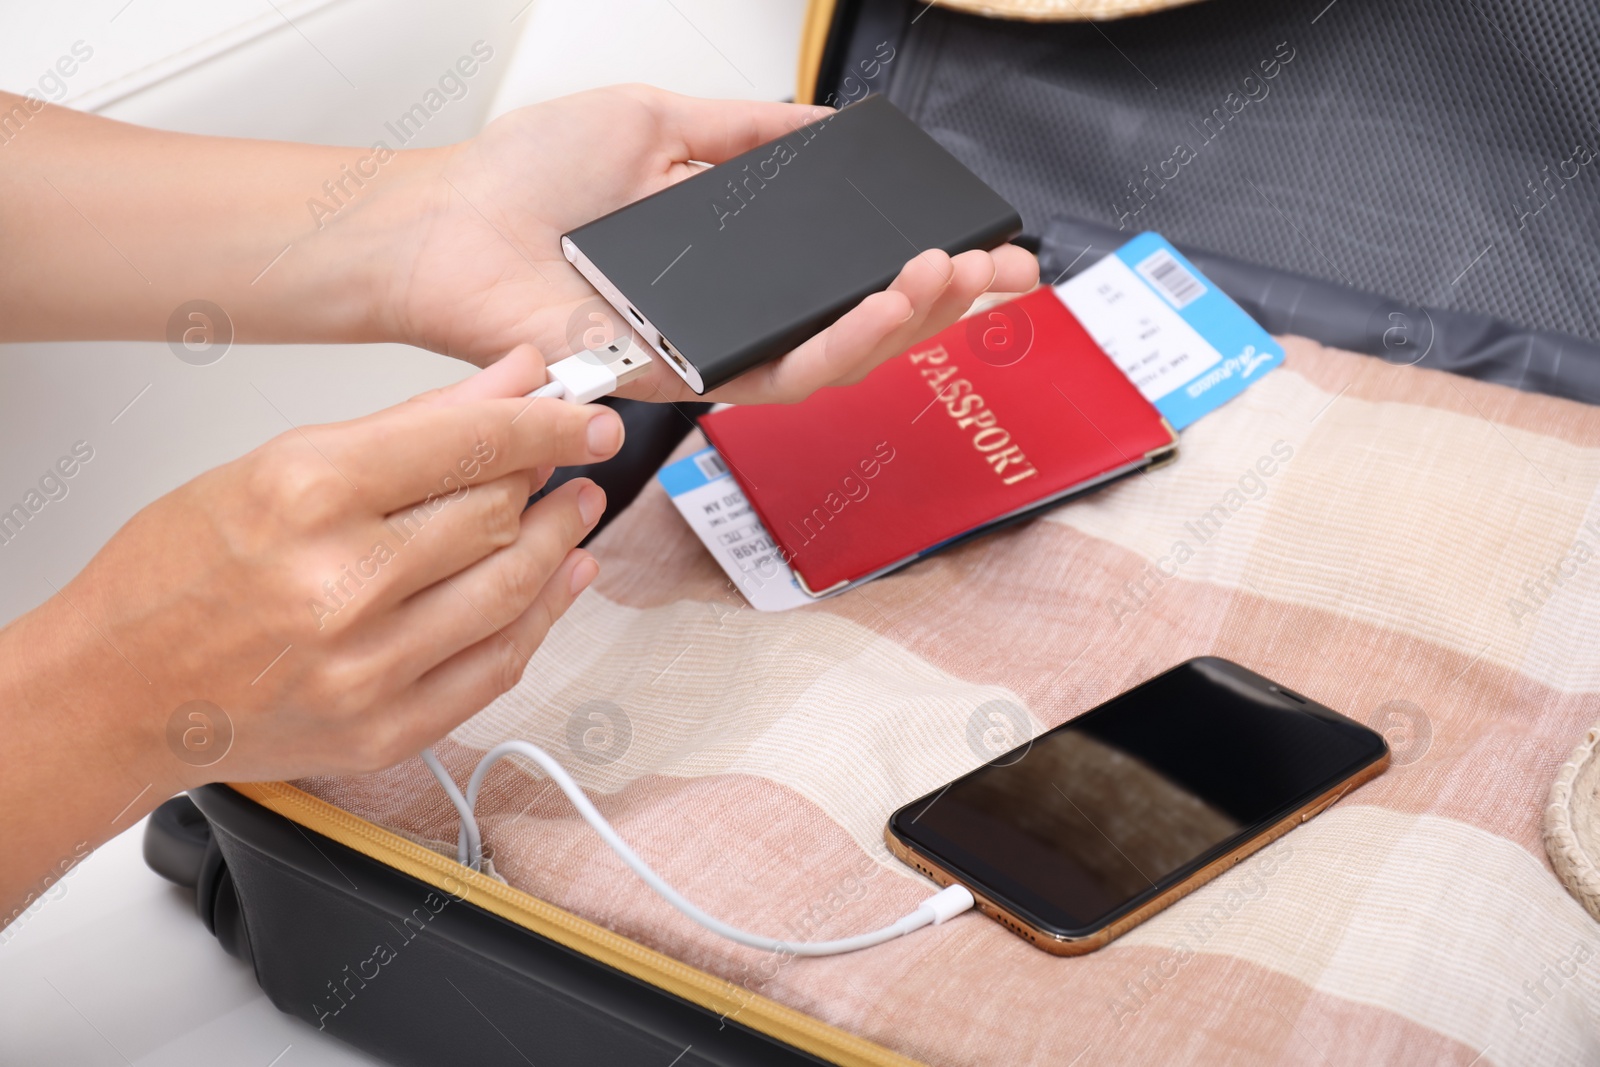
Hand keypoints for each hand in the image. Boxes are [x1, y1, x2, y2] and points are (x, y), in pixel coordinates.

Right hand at [0, 347, 613, 911]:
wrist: (113, 695)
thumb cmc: (175, 576)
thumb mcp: (278, 465)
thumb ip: (411, 425)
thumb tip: (508, 383)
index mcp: (309, 495)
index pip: (469, 444)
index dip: (547, 426)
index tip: (586, 418)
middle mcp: (342, 583)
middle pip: (497, 516)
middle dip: (549, 483)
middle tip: (568, 464)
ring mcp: (369, 667)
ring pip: (512, 591)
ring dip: (560, 546)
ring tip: (574, 514)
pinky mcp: (386, 728)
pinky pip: (496, 668)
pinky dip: (540, 619)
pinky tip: (558, 584)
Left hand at [379, 85, 1039, 402]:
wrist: (446, 222)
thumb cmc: (526, 180)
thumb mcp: (660, 125)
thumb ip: (748, 134)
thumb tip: (828, 126)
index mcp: (736, 261)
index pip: (850, 273)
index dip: (925, 263)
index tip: (985, 241)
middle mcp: (734, 316)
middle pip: (863, 324)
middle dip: (945, 299)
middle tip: (1002, 268)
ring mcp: (711, 355)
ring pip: (836, 363)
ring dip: (907, 322)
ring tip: (953, 277)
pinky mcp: (682, 381)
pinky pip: (777, 379)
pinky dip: (839, 343)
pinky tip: (886, 306)